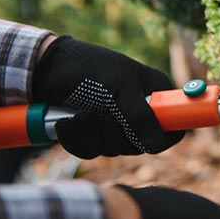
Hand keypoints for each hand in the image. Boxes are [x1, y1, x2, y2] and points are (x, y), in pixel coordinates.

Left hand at [33, 36, 184, 157]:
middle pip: (139, 146)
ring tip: (77, 114)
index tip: (139, 137)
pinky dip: (75, 141)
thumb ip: (139, 117)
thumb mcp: (118, 88)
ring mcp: (116, 124)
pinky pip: (91, 152)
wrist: (45, 66)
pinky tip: (65, 123)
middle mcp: (140, 112)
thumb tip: (157, 146)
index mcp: (155, 96)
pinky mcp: (93, 133)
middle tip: (95, 114)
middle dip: (111, 135)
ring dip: (90, 136)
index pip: (174, 129)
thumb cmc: (88, 67)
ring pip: (113, 151)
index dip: (160, 137)